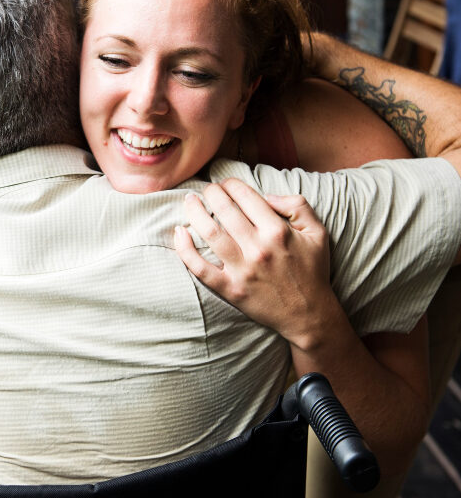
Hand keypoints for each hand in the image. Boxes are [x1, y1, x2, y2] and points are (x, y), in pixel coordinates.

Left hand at [173, 178, 338, 349]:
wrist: (308, 314)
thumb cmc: (312, 271)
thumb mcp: (318, 233)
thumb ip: (297, 206)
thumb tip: (267, 195)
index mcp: (278, 231)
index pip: (245, 196)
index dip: (231, 184)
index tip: (225, 183)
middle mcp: (258, 248)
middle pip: (224, 210)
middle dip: (211, 192)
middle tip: (206, 189)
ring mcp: (242, 270)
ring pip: (209, 232)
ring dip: (194, 211)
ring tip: (189, 201)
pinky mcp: (229, 289)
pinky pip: (200, 268)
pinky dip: (185, 249)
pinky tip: (179, 233)